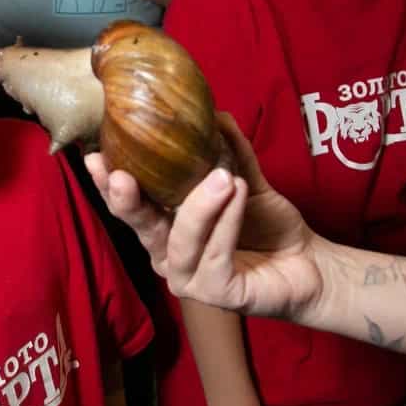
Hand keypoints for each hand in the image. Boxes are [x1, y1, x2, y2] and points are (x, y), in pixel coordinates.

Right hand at [85, 114, 321, 319]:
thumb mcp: (245, 181)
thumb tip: (215, 112)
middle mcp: (169, 256)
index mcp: (165, 229)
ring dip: (198, 206)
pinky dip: (226, 222)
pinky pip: (216, 255)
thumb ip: (230, 151)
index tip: (94, 155)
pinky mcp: (217, 294)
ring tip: (223, 177)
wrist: (310, 264)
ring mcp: (190, 280)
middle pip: (140, 229)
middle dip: (128, 201)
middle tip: (122, 174)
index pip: (130, 206)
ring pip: (180, 242)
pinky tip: (238, 194)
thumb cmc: (269, 227)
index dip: (108, 183)